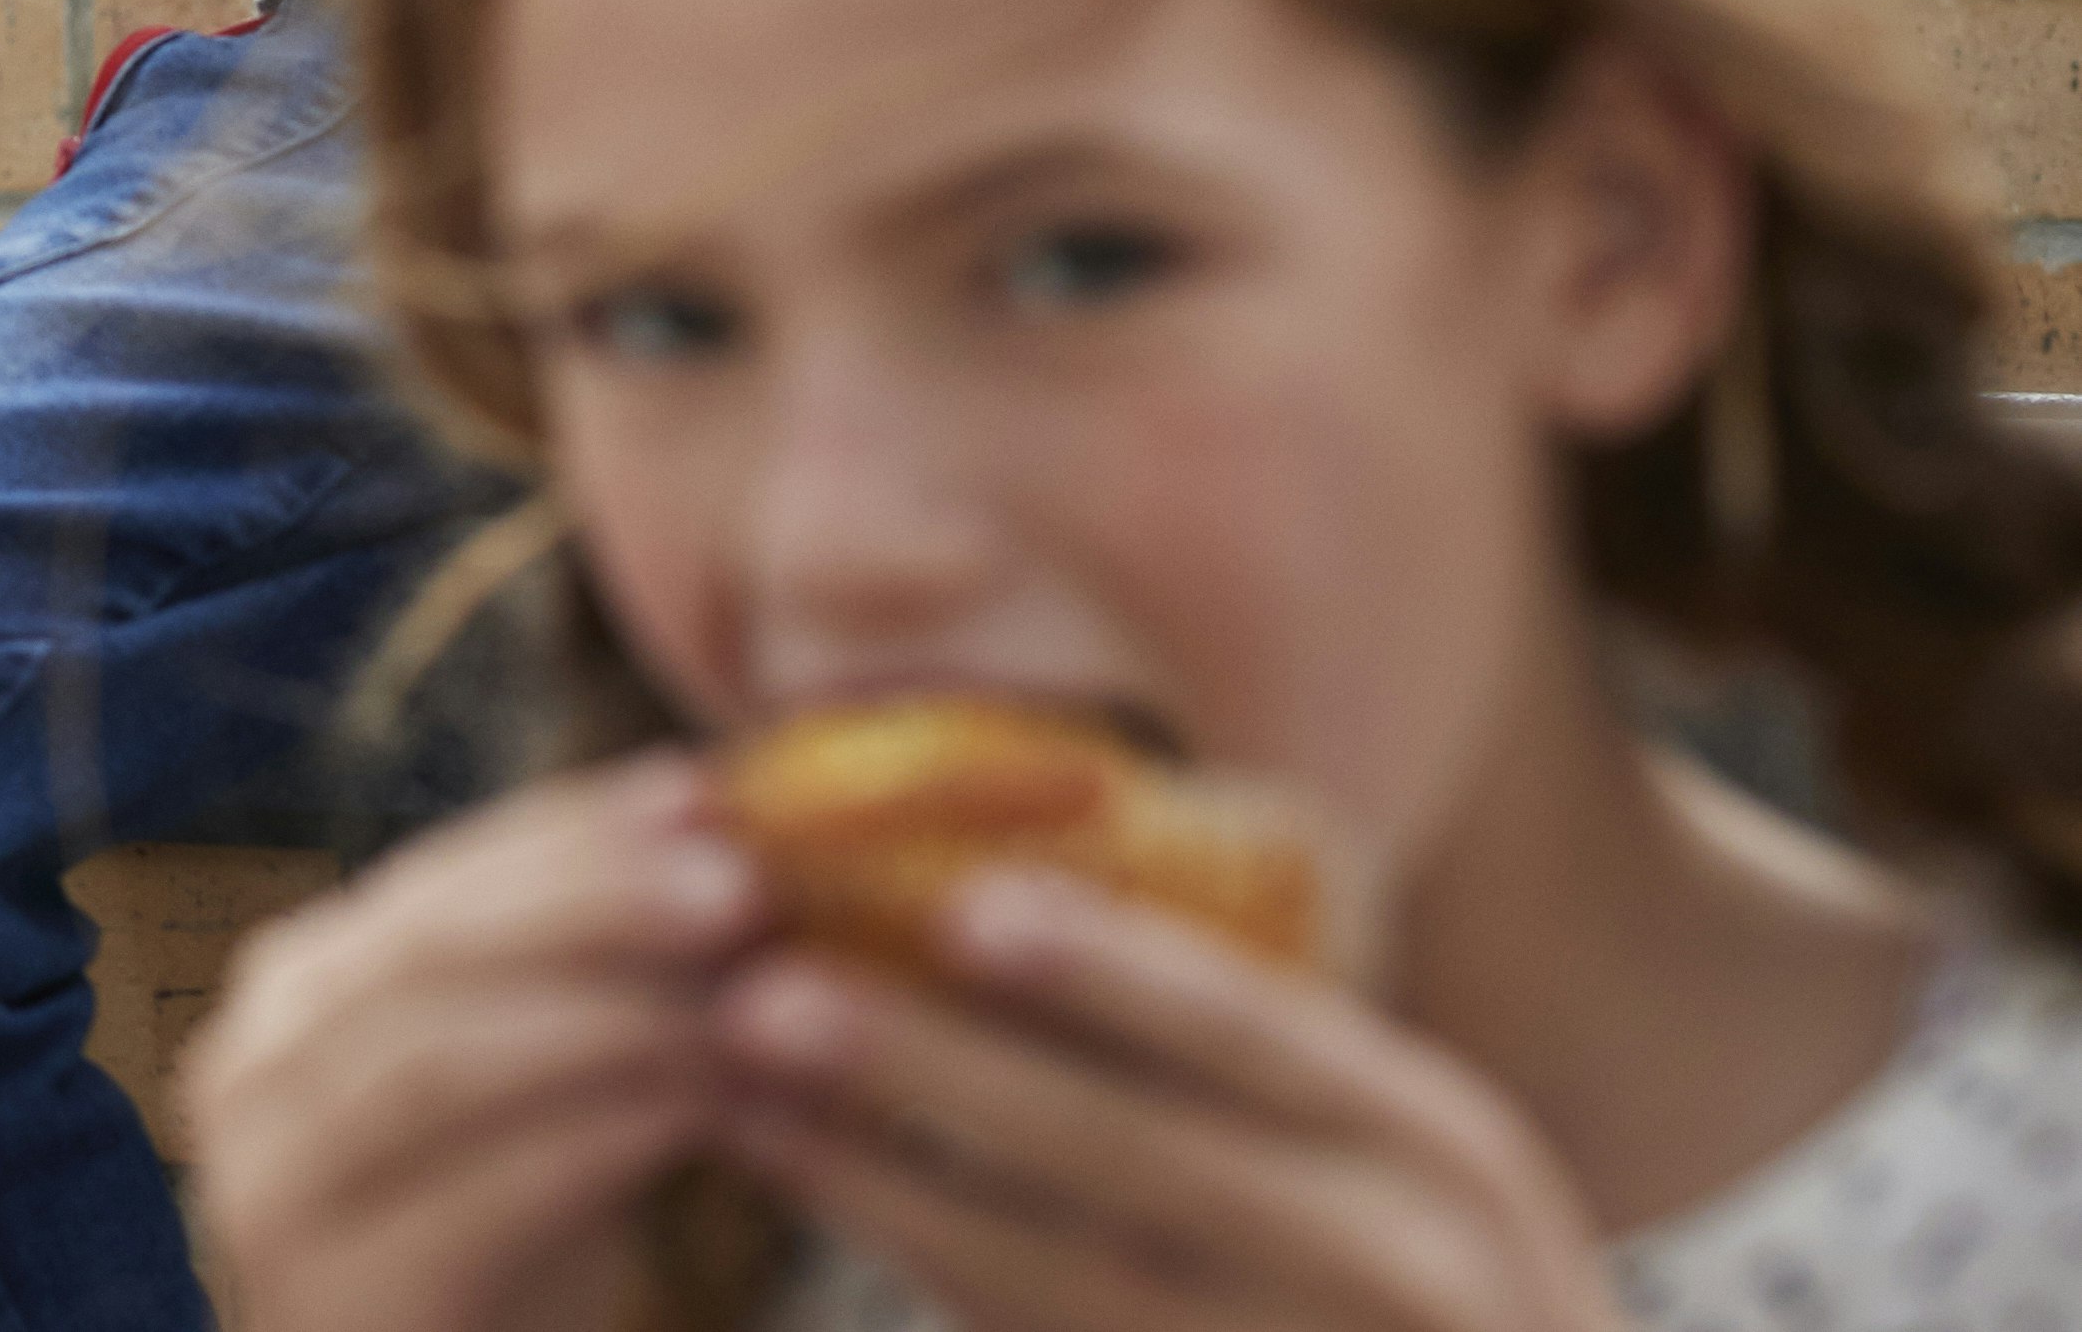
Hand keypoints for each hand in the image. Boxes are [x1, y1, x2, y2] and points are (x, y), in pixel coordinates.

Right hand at [182, 755, 761, 1331]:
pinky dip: (600, 1136)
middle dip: (594, 902)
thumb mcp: (542, 1102)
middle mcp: (250, 1070)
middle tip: (741, 881)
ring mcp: (268, 1185)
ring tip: (749, 998)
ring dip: (611, 1015)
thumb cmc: (514, 1261)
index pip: (438, 883)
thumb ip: (592, 990)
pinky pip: (472, 1190)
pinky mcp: (327, 1293)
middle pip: (426, 948)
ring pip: (438, 1054)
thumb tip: (739, 845)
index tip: (706, 791)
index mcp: (299, 995)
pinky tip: (708, 1110)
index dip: (573, 830)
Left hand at [719, 867, 1617, 1330]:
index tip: (964, 909)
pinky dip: (932, 1283)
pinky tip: (825, 1209)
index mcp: (1436, 1144)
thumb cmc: (1388, 1260)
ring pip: (1064, 1284)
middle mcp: (1395, 1262)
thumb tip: (975, 896)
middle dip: (938, 1075)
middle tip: (767, 1000)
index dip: (1114, 970)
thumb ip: (1226, 1049)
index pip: (1260, 1036)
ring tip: (744, 1106)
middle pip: (1134, 1158)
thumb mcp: (1371, 1145)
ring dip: (889, 1191)